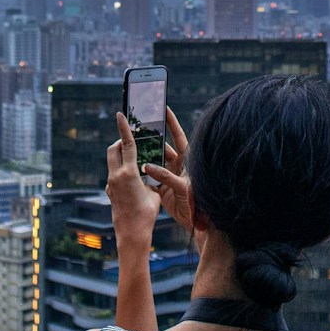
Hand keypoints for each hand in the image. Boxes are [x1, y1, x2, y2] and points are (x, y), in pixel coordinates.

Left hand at [106, 113, 161, 243]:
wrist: (131, 233)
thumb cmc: (147, 214)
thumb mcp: (154, 192)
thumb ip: (150, 177)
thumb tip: (149, 169)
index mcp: (129, 173)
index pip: (126, 145)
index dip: (124, 128)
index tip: (120, 115)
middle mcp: (116, 176)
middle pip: (113, 150)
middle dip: (120, 142)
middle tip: (131, 141)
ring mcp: (110, 184)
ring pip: (111, 162)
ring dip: (119, 156)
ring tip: (134, 161)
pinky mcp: (109, 191)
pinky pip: (113, 174)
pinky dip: (120, 170)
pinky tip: (132, 180)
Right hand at [141, 107, 192, 231]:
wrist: (195, 222)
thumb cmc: (196, 201)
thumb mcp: (182, 187)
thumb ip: (165, 176)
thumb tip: (148, 167)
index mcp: (187, 159)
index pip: (178, 136)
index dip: (171, 122)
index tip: (164, 108)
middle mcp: (177, 164)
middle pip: (162, 147)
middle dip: (151, 138)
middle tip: (139, 128)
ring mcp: (169, 174)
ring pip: (154, 160)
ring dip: (145, 155)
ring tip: (132, 144)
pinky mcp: (162, 186)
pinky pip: (149, 176)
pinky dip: (142, 172)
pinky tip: (133, 166)